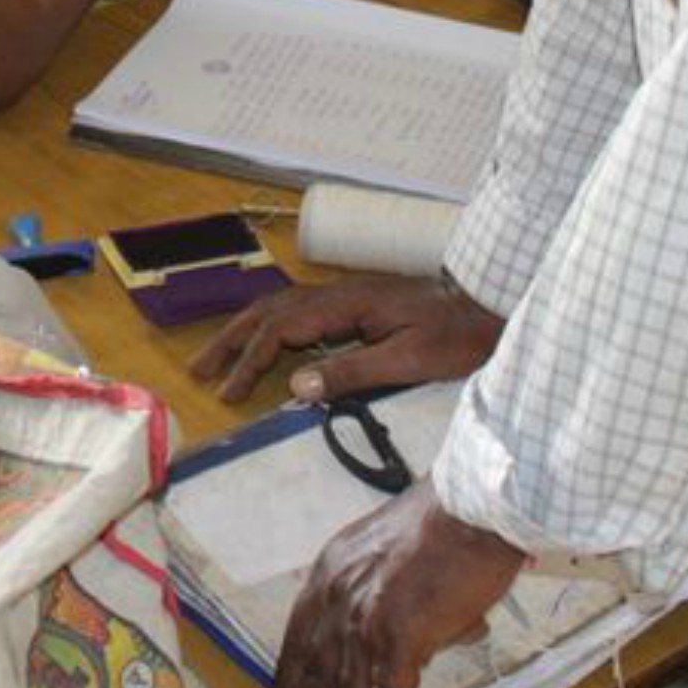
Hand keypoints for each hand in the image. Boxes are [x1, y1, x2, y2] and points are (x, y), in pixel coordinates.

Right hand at [190, 271, 501, 413]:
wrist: (488, 306)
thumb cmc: (456, 336)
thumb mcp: (407, 360)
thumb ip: (351, 372)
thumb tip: (297, 387)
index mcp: (345, 305)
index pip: (281, 329)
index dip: (251, 360)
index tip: (231, 393)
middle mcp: (338, 294)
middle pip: (268, 311)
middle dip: (231, 341)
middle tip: (199, 372)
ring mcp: (346, 297)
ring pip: (280, 307)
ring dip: (246, 332)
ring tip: (219, 359)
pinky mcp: (355, 305)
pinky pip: (299, 312)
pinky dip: (271, 328)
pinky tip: (265, 344)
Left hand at [264, 485, 525, 687]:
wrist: (475, 506)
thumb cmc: (447, 522)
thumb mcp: (388, 550)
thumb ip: (382, 592)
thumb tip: (408, 632)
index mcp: (329, 579)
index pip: (296, 646)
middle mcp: (336, 605)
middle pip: (310, 684)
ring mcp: (365, 625)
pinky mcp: (400, 641)